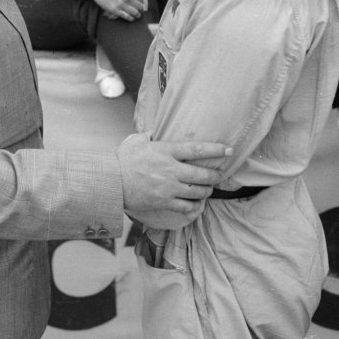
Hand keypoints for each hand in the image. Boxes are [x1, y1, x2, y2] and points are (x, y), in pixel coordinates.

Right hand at [87, 0, 145, 19]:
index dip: (146, 0)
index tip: (145, 2)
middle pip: (141, 5)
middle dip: (143, 8)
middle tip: (142, 10)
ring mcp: (121, 3)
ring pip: (135, 12)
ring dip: (138, 15)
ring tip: (138, 16)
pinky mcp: (114, 9)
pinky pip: (126, 16)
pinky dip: (131, 18)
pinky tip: (132, 19)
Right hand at [117, 133, 231, 228]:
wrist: (110, 182)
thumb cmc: (123, 159)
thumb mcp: (137, 140)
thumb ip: (151, 135)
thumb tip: (157, 131)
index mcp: (165, 151)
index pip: (196, 149)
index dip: (215, 150)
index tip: (228, 150)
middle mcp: (170, 170)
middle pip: (202, 174)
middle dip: (216, 175)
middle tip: (220, 175)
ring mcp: (168, 188)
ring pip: (198, 192)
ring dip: (207, 191)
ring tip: (208, 189)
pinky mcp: (164, 202)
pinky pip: (187, 207)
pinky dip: (196, 207)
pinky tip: (197, 205)